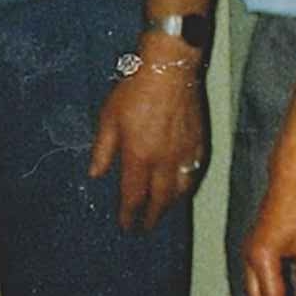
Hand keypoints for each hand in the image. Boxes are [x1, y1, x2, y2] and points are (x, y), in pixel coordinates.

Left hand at [88, 31, 206, 230]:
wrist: (170, 68)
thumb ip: (103, 149)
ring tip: (163, 209)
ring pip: (180, 190)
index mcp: (139, 157)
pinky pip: (194, 173)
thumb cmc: (136, 90)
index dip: (129, 214)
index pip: (134, 196)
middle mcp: (164, 161)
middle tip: (145, 226)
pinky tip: (182, 185)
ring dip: (170, 204)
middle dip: (152, 216)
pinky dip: (187, 185)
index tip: (126, 225)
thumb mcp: (109, 118)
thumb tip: (96, 173)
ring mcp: (185, 153)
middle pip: (160, 200)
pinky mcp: (199, 143)